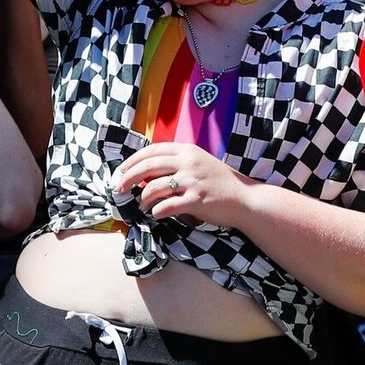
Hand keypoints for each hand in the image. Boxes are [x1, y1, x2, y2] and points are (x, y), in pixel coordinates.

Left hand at [110, 142, 248, 229]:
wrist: (245, 199)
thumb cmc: (219, 182)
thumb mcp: (199, 164)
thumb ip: (176, 165)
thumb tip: (145, 175)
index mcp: (187, 150)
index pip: (152, 150)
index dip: (132, 160)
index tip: (121, 170)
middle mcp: (188, 162)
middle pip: (148, 166)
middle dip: (128, 178)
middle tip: (119, 188)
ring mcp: (193, 181)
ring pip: (154, 187)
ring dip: (143, 199)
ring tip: (142, 205)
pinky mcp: (197, 200)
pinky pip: (167, 206)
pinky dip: (157, 211)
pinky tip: (157, 213)